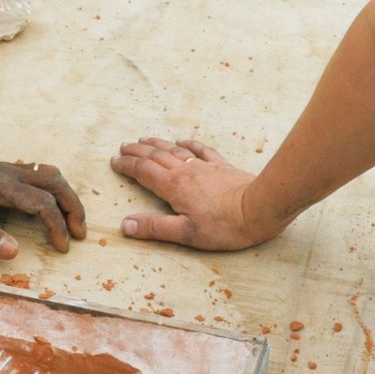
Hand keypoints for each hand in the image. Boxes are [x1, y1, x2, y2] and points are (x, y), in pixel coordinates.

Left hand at [0, 161, 86, 259]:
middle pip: (55, 183)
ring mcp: (7, 168)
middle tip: (80, 234)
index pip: (42, 203)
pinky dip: (55, 190)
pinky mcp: (4, 170)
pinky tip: (52, 206)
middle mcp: (8, 171)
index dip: (57, 226)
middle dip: (73, 208)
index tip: (62, 248)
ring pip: (51, 176)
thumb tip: (14, 252)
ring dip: (66, 197)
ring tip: (72, 222)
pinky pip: (40, 174)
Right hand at [109, 137, 281, 250]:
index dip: (127, 166)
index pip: (143, 171)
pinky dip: (189, 144)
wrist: (260, 209)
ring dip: (157, 144)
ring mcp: (204, 167)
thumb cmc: (224, 226)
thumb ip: (154, 228)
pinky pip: (201, 150)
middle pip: (156, 156)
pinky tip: (183, 141)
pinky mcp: (221, 167)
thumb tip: (125, 225)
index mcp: (173, 187)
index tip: (114, 162)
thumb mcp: (186, 234)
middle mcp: (185, 172)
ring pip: (175, 150)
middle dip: (137, 151)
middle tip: (123, 146)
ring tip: (145, 139)